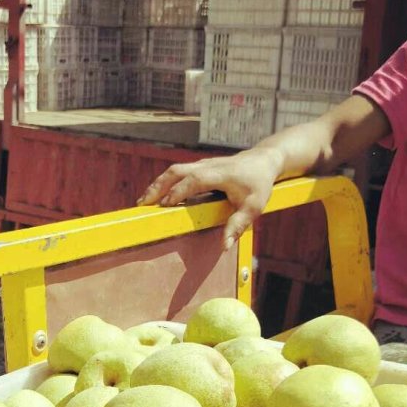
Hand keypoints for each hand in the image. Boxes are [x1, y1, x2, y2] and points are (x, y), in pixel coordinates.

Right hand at [137, 149, 280, 251]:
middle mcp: (207, 166)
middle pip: (176, 171)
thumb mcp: (254, 207)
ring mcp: (202, 164)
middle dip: (157, 186)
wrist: (263, 160)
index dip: (177, 191)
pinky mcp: (199, 167)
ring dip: (157, 184)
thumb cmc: (258, 184)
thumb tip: (224, 246)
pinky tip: (157, 196)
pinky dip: (165, 183)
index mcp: (219, 174)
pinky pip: (178, 172)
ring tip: (144, 202)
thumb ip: (238, 226)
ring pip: (174, 170)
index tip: (164, 205)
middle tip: (143, 204)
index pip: (193, 180)